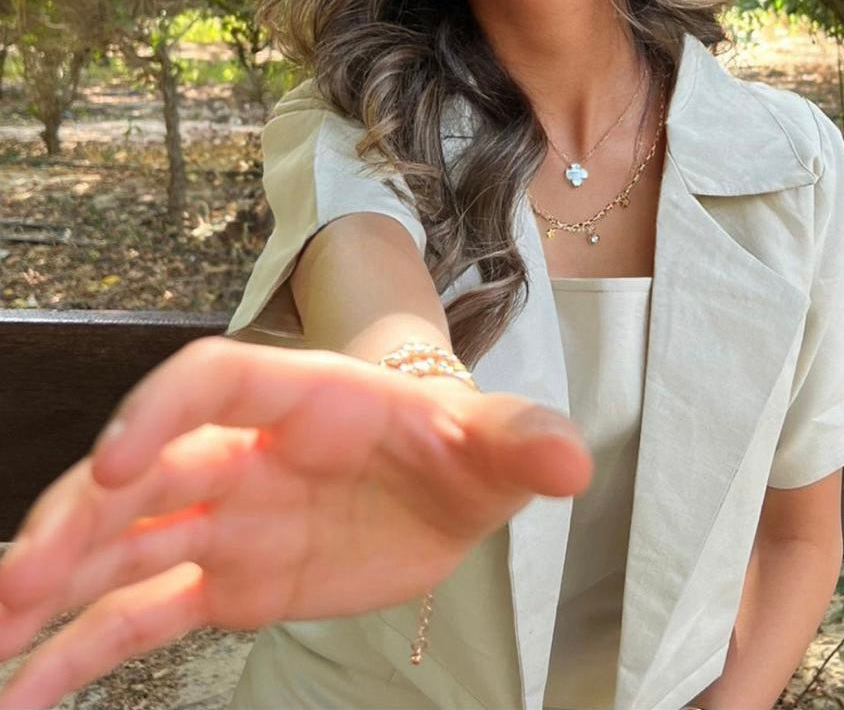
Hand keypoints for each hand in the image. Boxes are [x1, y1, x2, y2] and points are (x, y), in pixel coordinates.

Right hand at [0, 337, 592, 709]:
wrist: (444, 481)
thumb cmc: (457, 442)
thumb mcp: (495, 441)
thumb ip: (522, 444)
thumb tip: (572, 460)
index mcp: (304, 399)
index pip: (216, 380)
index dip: (162, 410)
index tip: (116, 460)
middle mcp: (245, 453)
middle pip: (145, 473)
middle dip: (78, 517)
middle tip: (19, 578)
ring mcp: (225, 520)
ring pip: (123, 545)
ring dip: (53, 585)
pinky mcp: (225, 583)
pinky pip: (141, 615)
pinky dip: (81, 653)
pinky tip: (24, 694)